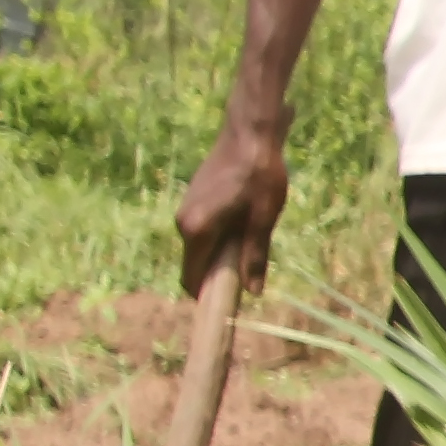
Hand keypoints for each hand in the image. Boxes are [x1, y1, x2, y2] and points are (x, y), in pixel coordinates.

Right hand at [174, 127, 284, 294]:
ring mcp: (185, 210)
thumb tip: (252, 292)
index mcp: (196, 230)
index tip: (226, 310)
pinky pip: (202, 232)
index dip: (207, 298)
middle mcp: (183, 222)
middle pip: (195, 266)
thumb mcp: (263, 220)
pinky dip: (219, 240)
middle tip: (248, 281)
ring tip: (251, 249)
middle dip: (217, 278)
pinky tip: (244, 228)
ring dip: (220, 257)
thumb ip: (255, 256)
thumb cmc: (260, 176)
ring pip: (200, 248)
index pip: (192, 279)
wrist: (249, 134)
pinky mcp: (193, 201)